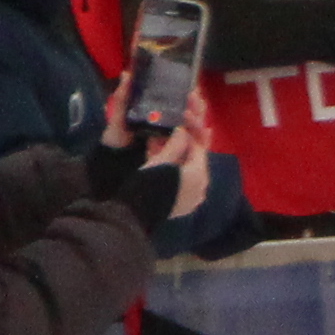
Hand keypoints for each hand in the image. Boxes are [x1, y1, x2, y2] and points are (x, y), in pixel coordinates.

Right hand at [129, 115, 212, 229]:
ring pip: (188, 169)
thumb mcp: (160, 161)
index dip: (192, 131)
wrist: (133, 215)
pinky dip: (174, 168)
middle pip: (195, 159)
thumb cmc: (148, 184)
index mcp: (198, 174)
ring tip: (162, 140)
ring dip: (177, 154)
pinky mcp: (182, 204)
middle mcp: (201, 186)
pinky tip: (160, 157)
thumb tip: (183, 130)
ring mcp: (193, 197)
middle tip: (176, 127)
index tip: (184, 118)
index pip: (199, 148)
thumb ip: (175, 144)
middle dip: (185, 142)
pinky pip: (182, 180)